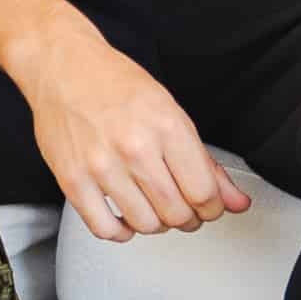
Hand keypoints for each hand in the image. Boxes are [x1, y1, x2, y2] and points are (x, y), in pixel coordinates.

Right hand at [19, 26, 251, 243]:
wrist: (65, 68)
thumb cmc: (117, 84)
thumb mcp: (171, 112)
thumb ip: (205, 161)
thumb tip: (235, 200)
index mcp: (166, 126)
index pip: (203, 191)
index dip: (213, 208)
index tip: (211, 207)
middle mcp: (134, 147)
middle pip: (176, 213)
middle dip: (188, 218)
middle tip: (186, 209)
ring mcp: (101, 166)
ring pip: (144, 224)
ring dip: (157, 224)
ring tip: (156, 208)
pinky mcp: (72, 180)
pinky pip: (104, 228)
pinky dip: (121, 231)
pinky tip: (126, 217)